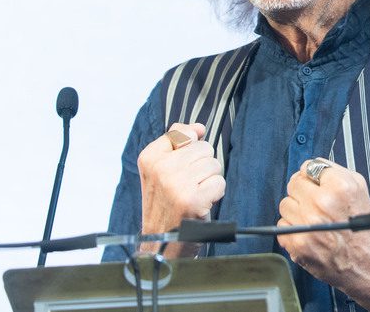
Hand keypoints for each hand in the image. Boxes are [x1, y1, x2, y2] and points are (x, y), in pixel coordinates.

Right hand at [136, 122, 224, 256]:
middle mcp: (161, 169)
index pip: (184, 133)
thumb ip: (176, 141)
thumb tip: (198, 128)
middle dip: (201, 166)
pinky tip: (200, 203)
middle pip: (203, 147)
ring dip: (208, 180)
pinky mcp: (193, 200)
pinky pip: (219, 182)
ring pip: (213, 164)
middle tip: (187, 185)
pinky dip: (215, 194)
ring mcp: (176, 184)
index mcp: (149, 158)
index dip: (189, 148)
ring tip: (193, 194)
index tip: (181, 166)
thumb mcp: (159, 168)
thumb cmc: (165, 202)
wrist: (160, 241)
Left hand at [278, 159, 369, 311]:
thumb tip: (312, 167)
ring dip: (296, 210)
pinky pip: (281, 225)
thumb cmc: (363, 228)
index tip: (316, 183)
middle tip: (313, 201)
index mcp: (340, 187)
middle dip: (303, 190)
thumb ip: (336, 172)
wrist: (366, 263)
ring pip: (285, 204)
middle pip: (294, 183)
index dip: (313, 176)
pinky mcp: (297, 244)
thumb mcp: (360, 189)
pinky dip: (291, 228)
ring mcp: (307, 224)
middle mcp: (322, 203)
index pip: (309, 166)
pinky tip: (307, 232)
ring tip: (311, 218)